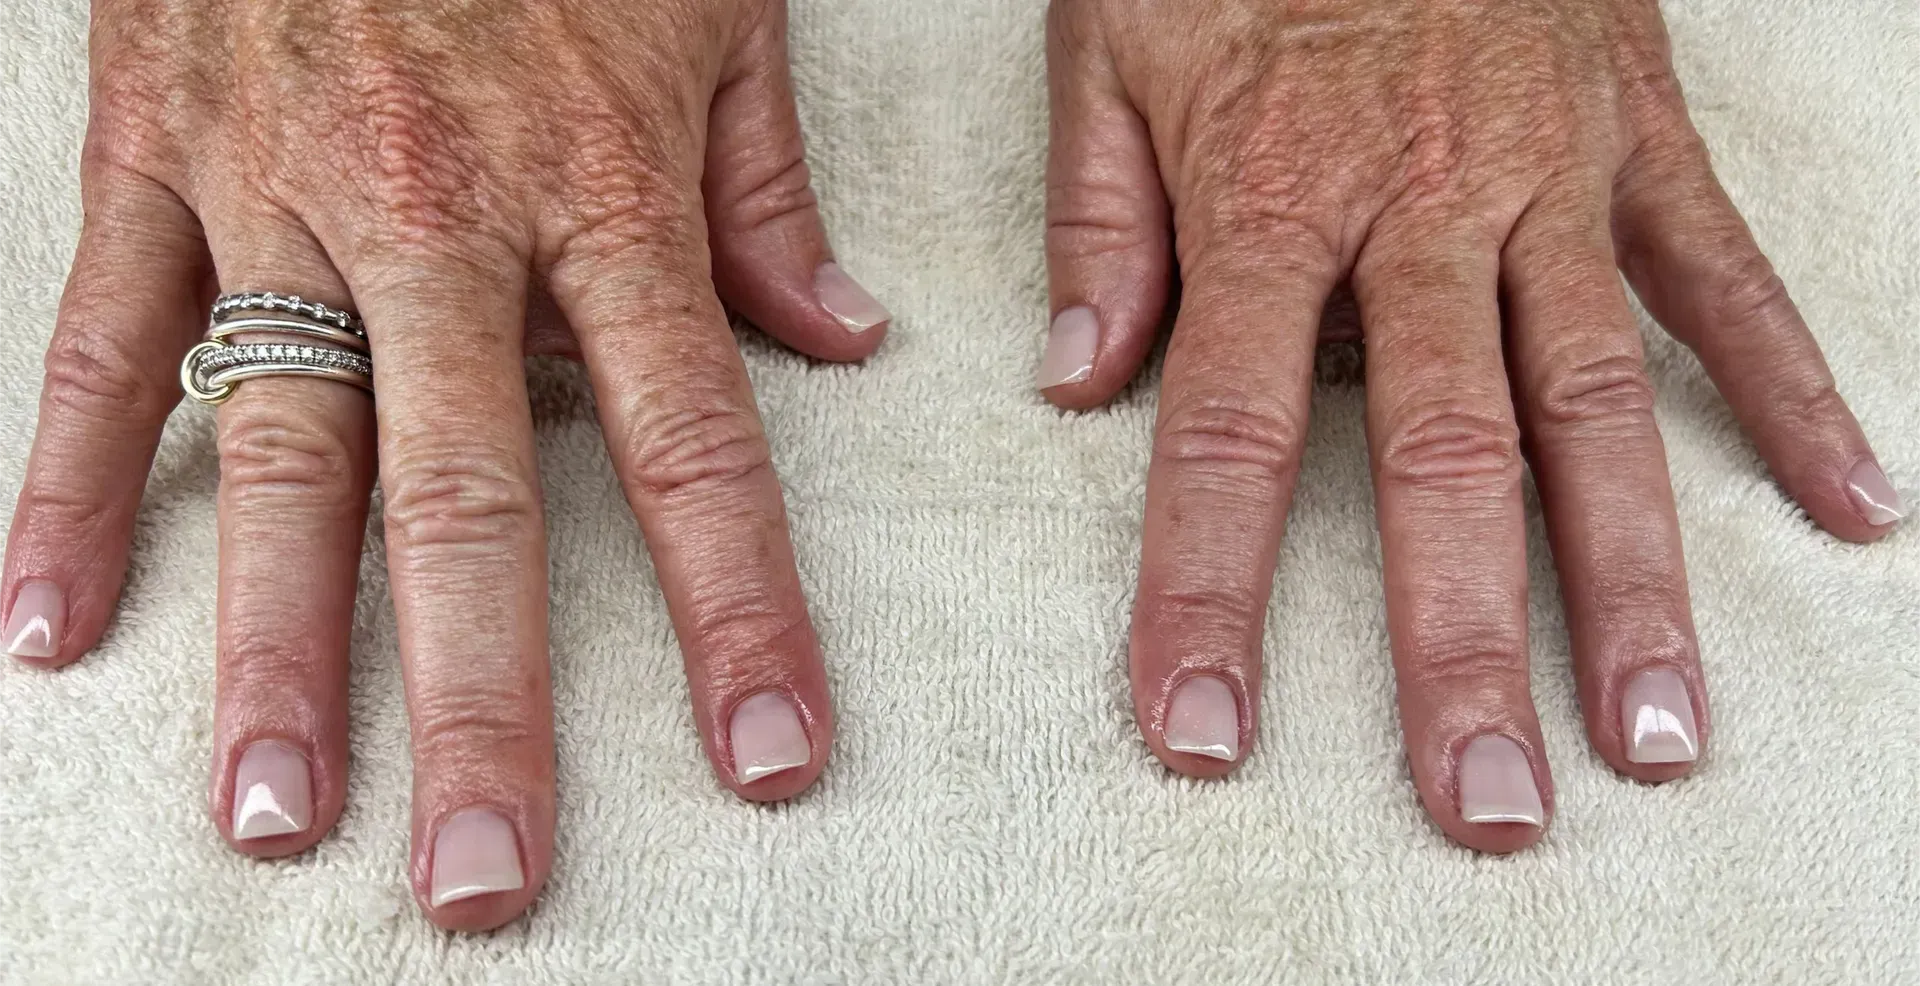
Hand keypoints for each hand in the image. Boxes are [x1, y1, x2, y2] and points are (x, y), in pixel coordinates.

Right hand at [2, 0, 889, 928]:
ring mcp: (279, 192)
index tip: (768, 758)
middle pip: (469, 496)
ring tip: (280, 816)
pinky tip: (49, 631)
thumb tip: (839, 341)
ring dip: (274, 651)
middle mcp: (442, 216)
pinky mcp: (150, 157)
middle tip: (490, 874)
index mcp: (601, 188)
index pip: (692, 444)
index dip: (736, 612)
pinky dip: (70, 488)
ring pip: (280, 453)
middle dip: (485, 698)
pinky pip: (99, 345)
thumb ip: (763, 194)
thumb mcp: (714, 11)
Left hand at [1038, 0, 1901, 850]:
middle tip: (1483, 804)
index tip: (1203, 735)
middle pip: (1443, 456)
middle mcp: (1420, 212)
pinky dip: (1795, 391)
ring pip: (1598, 402)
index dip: (1207, 594)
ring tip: (1660, 734)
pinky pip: (1728, 279)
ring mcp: (1551, 178)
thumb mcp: (1109, 37)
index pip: (1221, 434)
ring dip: (1635, 576)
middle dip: (1460, 640)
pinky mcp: (1644, 137)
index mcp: (1271, 201)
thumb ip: (1099, 217)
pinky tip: (1862, 510)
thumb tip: (1074, 382)